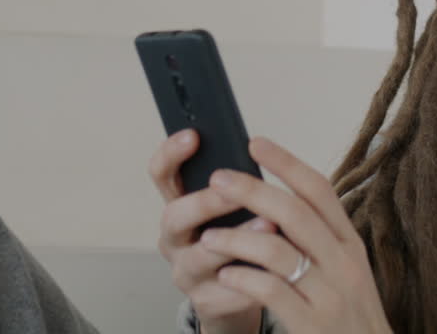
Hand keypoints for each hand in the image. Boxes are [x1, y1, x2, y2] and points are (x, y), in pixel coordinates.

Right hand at [150, 129, 273, 333]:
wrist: (240, 290)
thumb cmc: (239, 235)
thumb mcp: (232, 206)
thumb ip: (236, 182)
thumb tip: (260, 146)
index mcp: (179, 205)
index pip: (162, 175)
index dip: (171, 154)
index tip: (193, 135)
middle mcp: (174, 238)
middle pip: (174, 216)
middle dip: (205, 201)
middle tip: (235, 188)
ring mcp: (186, 271)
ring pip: (200, 256)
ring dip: (234, 239)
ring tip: (268, 225)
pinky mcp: (207, 300)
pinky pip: (227, 289)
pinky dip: (252, 277)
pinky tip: (275, 268)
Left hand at [198, 137, 392, 333]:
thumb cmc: (350, 314)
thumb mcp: (347, 268)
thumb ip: (320, 237)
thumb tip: (277, 202)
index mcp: (349, 242)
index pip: (319, 190)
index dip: (286, 163)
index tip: (256, 142)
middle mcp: (343, 263)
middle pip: (294, 212)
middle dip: (251, 190)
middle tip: (217, 179)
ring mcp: (329, 294)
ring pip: (276, 250)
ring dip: (236, 238)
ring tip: (209, 237)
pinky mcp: (311, 323)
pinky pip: (270, 291)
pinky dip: (242, 278)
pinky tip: (226, 275)